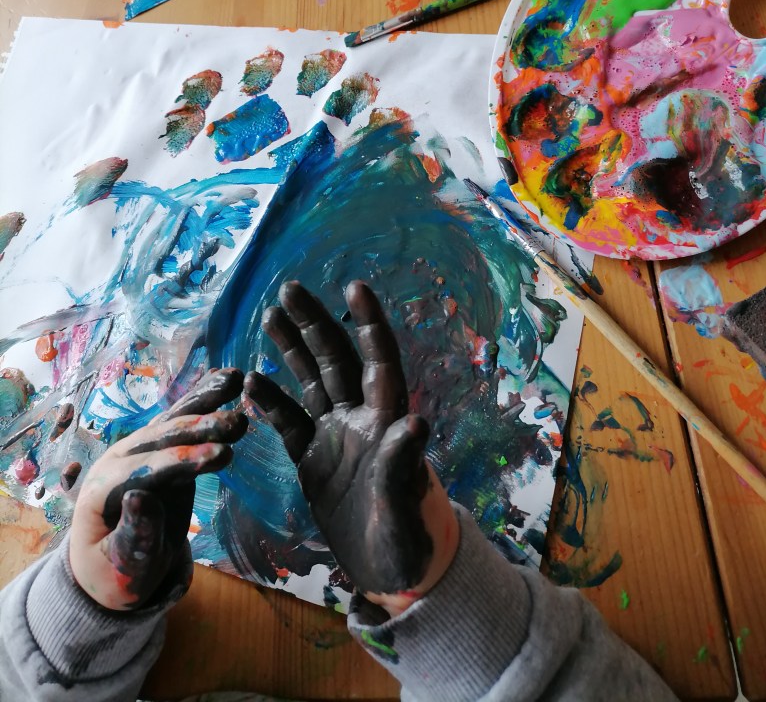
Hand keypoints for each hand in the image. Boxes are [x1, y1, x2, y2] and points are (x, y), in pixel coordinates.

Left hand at [68, 368, 246, 610]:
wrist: (110, 564)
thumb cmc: (116, 572)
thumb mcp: (125, 567)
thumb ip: (134, 535)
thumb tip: (138, 497)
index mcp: (101, 490)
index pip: (144, 471)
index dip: (182, 461)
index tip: (223, 455)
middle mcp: (116, 460)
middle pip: (160, 438)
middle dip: (200, 427)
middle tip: (240, 423)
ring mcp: (137, 449)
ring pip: (172, 420)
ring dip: (204, 400)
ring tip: (235, 381)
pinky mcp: (158, 446)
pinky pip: (181, 419)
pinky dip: (203, 397)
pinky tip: (227, 377)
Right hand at [247, 281, 458, 617]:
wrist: (388, 574)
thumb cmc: (408, 545)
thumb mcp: (405, 513)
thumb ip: (403, 468)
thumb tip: (417, 422)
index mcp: (388, 424)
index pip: (380, 363)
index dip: (369, 324)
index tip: (355, 287)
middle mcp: (362, 420)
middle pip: (337, 360)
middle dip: (315, 323)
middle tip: (289, 289)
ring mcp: (337, 437)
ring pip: (312, 382)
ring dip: (293, 349)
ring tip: (271, 315)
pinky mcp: (315, 460)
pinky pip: (290, 423)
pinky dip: (272, 403)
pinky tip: (251, 381)